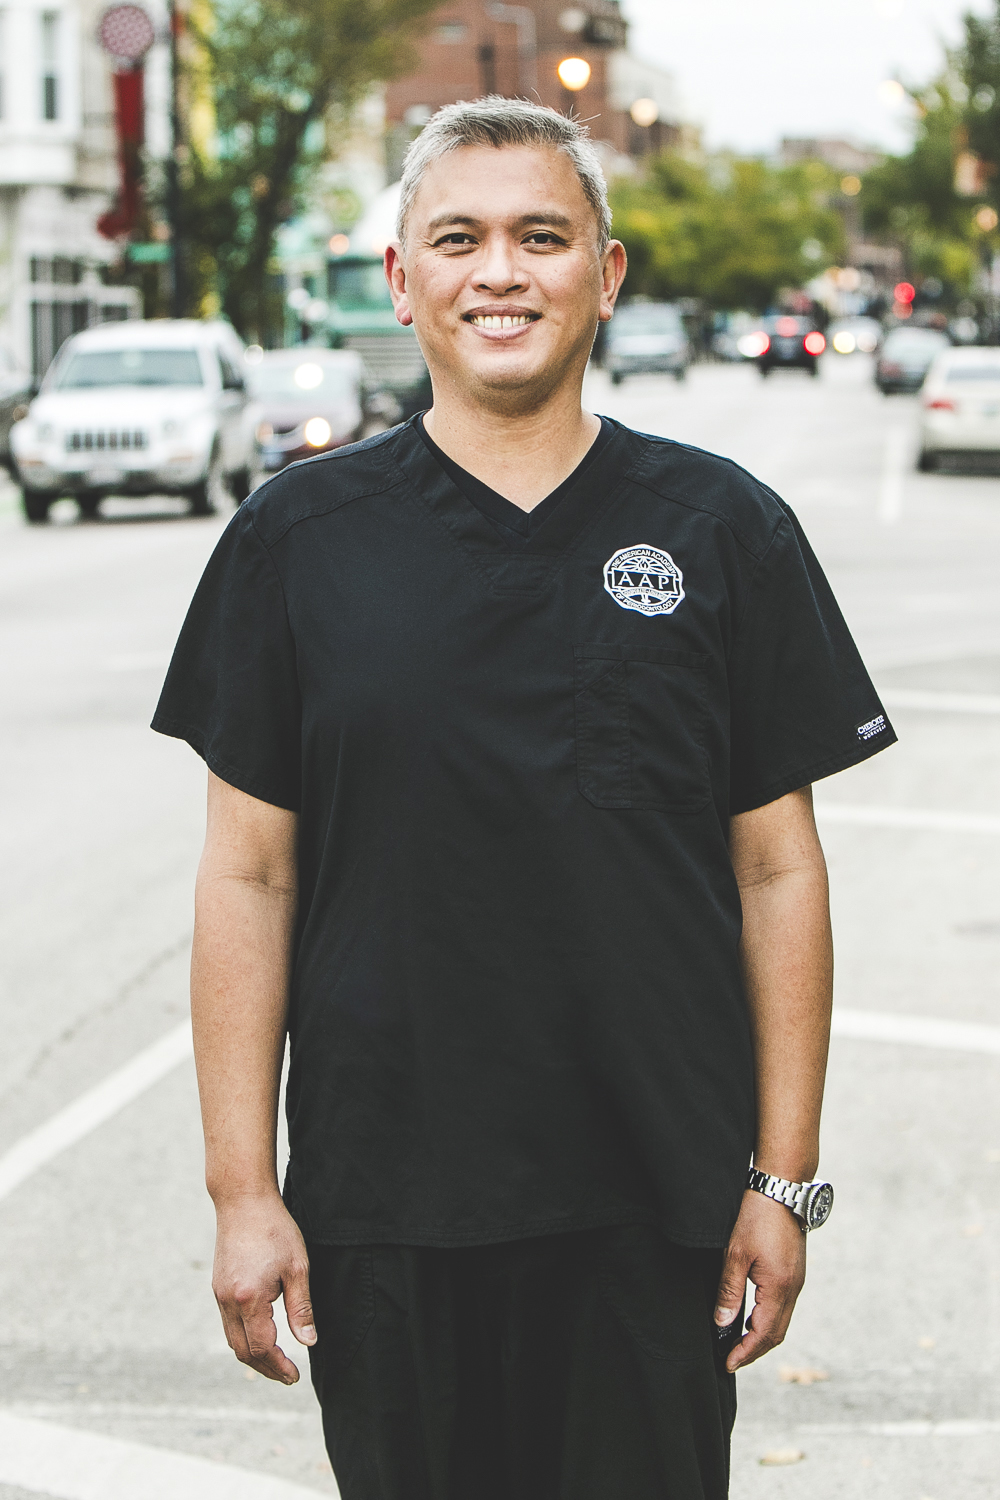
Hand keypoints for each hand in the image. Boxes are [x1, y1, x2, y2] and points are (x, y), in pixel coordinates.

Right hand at [212, 1192, 316, 1383]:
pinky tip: (261, 1335)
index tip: (295, 1376)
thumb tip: (308, 1342)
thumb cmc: (275, 1229)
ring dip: (253, 1356)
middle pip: (242, 1351)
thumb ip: (301, 1308)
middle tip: (287, 1375)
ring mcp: (219, 1295)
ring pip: (232, 1340)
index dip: (278, 1366)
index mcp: (249, 1298)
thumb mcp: (297, 1267)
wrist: (243, 1201)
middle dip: (265, 1368)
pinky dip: (244, 1338)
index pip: (261, 1347)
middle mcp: (228, 1301)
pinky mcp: (218, 1287)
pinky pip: (228, 1324)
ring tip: (276, 1361)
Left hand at [714, 1189, 805, 1372]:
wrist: (781, 1189)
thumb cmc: (757, 1217)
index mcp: (779, 1288)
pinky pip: (784, 1306)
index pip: (763, 1334)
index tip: (728, 1363)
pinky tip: (751, 1315)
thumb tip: (723, 1322)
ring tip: (737, 1340)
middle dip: (754, 1350)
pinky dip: (768, 1319)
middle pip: (776, 1333)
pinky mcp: (795, 1272)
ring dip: (761, 1335)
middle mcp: (793, 1289)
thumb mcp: (735, 1254)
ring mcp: (797, 1281)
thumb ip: (729, 1291)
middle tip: (731, 1358)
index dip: (745, 1352)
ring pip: (781, 1321)